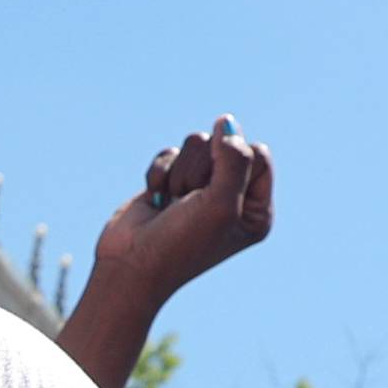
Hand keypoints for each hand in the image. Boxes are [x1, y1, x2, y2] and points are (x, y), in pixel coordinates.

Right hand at [91, 116, 273, 310]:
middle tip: (189, 202)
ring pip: (197, 143)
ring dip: (180, 172)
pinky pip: (171, 152)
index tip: (214, 193)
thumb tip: (226, 121)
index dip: (233, 163)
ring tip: (173, 203)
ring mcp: (200, 190)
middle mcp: (231, 198)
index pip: (258, 154)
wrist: (130, 266)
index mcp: (256, 210)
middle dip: (202, 169)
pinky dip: (160, 173)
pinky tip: (156, 200)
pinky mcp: (170, 183)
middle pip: (226, 144)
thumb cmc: (179, 244)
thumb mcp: (220, 203)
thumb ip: (233, 157)